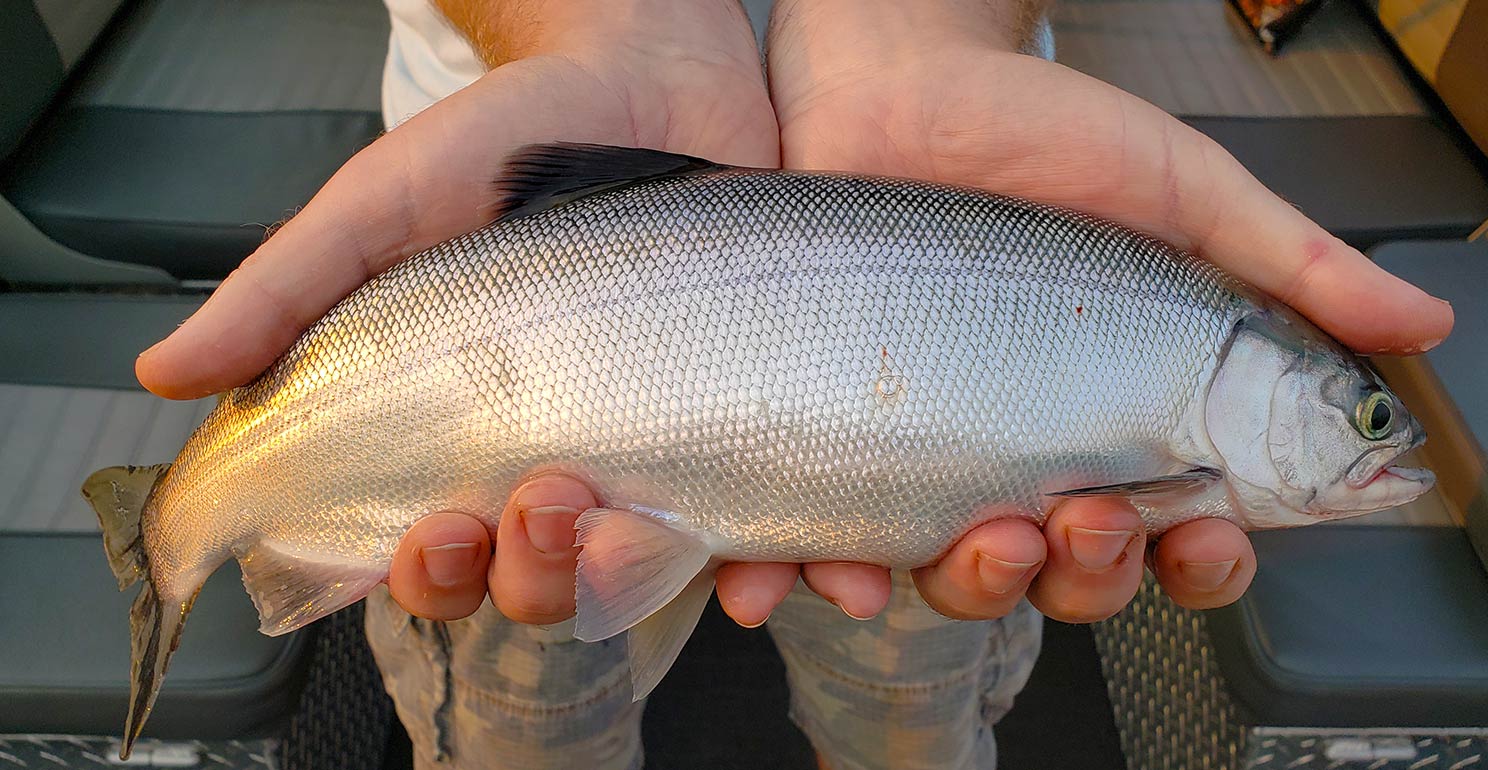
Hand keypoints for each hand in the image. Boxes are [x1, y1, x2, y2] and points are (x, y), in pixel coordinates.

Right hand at [128, 0, 934, 627]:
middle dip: (548, 575)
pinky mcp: (762, 418)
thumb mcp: (386, 205)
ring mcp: (669, 445)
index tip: (439, 528)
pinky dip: (799, 556)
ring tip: (705, 566)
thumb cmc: (502, 144)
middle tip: (556, 502)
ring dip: (682, 591)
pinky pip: (777, 516)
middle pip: (552, 582)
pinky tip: (817, 565)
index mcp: (475, 437)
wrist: (648, 68)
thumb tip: (167, 376)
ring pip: (667, 571)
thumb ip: (293, 290)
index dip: (435, 570)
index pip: (442, 551)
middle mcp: (572, 458)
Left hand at [753, 0, 1452, 622]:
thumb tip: (1419, 327)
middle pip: (1075, 576)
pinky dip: (826, 578)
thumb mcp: (1183, 192)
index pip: (1179, 530)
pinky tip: (830, 573)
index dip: (1201, 560)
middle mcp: (1029, 448)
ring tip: (986, 538)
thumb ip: (1290, 267)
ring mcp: (929, 449)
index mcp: (1122, 415)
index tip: (1207, 536)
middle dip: (1092, 575)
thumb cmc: (1037, 128)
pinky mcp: (834, 434)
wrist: (897, 79)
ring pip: (961, 578)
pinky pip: (826, 540)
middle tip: (1092, 515)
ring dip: (980, 589)